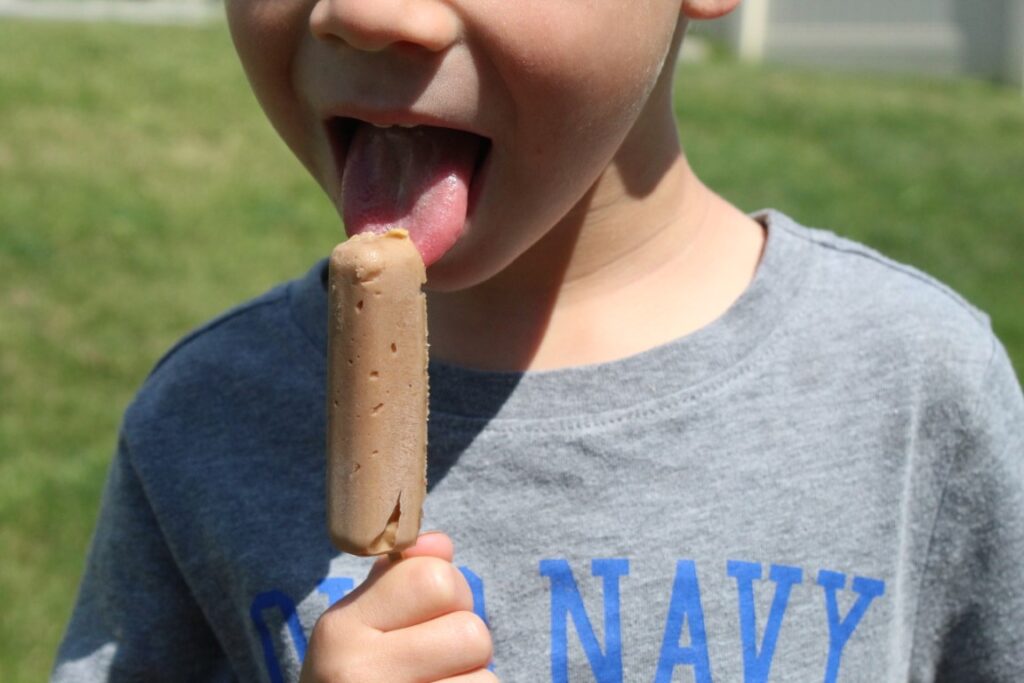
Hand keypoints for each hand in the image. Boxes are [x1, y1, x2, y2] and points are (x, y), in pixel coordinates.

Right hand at [300, 532, 496, 681]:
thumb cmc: (355, 681)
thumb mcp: (360, 626)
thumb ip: (401, 578)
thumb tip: (441, 543)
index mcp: (340, 629)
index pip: (434, 578)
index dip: (449, 593)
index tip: (426, 617)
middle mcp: (355, 674)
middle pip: (470, 631)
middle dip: (466, 646)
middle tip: (434, 664)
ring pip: (486, 681)